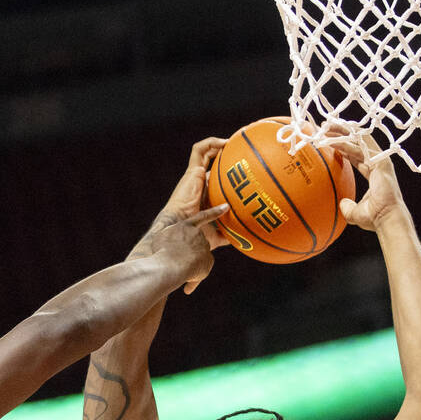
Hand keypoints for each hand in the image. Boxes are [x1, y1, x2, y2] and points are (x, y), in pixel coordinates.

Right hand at [131, 137, 229, 293]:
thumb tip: (198, 282)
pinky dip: (213, 143)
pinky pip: (199, 152)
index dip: (226, 188)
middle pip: (210, 171)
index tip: (243, 184)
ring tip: (239, 137)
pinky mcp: (189, 176)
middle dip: (226, 160)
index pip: (214, 194)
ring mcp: (191, 183)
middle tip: (245, 155)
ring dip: (219, 144)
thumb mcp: (207, 253)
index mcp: (201, 208)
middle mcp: (195, 193)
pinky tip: (229, 141)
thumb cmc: (187, 257)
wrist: (175, 247)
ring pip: (204, 156)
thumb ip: (210, 260)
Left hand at [332, 134, 411, 232]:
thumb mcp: (356, 213)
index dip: (343, 146)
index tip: (329, 140)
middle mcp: (377, 163)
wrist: (387, 218)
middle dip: (341, 133)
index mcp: (373, 171)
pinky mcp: (380, 162)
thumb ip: (348, 208)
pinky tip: (333, 138)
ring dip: (341, 133)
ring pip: (358, 141)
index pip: (356, 154)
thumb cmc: (375, 218)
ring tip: (326, 127)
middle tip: (325, 127)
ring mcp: (380, 161)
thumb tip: (342, 203)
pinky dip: (346, 142)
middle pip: (357, 142)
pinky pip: (359, 149)